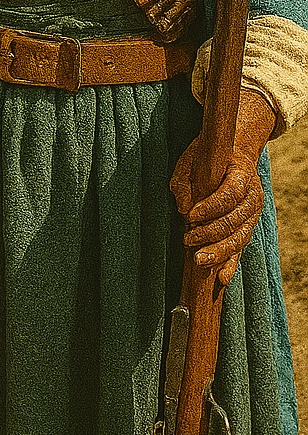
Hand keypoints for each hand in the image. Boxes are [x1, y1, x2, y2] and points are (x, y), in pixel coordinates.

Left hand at [171, 88, 275, 287]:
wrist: (235, 156)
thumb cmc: (209, 157)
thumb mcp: (191, 158)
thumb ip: (183, 180)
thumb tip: (182, 207)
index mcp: (242, 176)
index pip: (229, 195)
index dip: (210, 207)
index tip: (190, 215)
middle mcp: (252, 198)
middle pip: (235, 222)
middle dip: (210, 234)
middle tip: (187, 239)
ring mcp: (252, 216)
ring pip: (239, 239)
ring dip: (219, 252)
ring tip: (198, 260)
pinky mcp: (246, 229)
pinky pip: (241, 249)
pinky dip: (231, 264)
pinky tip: (221, 278)